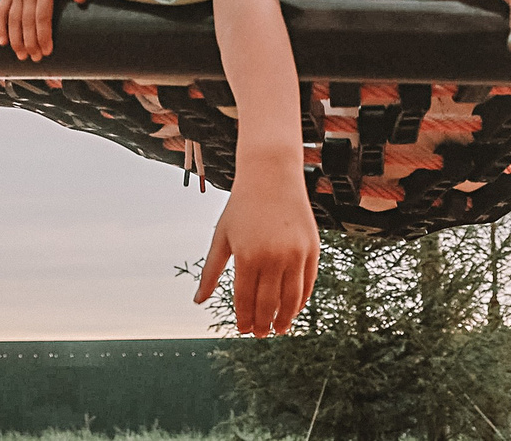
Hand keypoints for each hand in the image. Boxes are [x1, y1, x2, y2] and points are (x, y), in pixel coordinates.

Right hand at [0, 0, 86, 60]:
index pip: (42, 16)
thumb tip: (80, 0)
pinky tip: (3, 42)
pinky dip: (0, 27)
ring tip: (22, 55)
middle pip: (26, 21)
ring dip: (15, 40)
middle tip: (35, 58)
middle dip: (30, 42)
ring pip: (12, 19)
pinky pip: (1, 12)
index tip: (46, 51)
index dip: (43, 36)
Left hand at [195, 167, 319, 335]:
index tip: (242, 330)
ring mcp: (295, 253)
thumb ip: (211, 272)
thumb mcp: (221, 237)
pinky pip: (308, 283)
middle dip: (263, 324)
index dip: (244, 319)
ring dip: (285, 318)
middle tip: (259, 334)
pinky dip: (302, 300)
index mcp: (248, 256)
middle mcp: (274, 257)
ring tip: (278, 328)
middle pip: (269, 304)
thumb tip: (198, 301)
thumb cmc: (242, 206)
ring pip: (292, 299)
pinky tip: (294, 308)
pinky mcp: (312, 249)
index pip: (246, 300)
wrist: (272, 175)